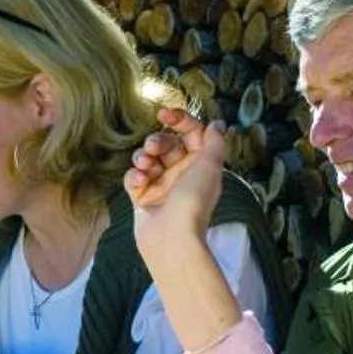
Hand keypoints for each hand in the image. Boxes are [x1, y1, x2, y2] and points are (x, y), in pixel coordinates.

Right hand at [125, 107, 230, 278]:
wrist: (172, 238)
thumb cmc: (193, 202)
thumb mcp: (210, 166)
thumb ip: (214, 142)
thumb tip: (218, 123)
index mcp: (200, 164)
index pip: (190, 133)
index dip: (179, 120)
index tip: (164, 114)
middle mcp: (182, 173)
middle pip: (166, 144)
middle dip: (157, 141)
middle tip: (153, 148)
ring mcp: (161, 185)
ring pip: (147, 158)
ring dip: (143, 156)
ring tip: (145, 165)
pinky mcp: (142, 197)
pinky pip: (134, 177)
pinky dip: (134, 176)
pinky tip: (139, 182)